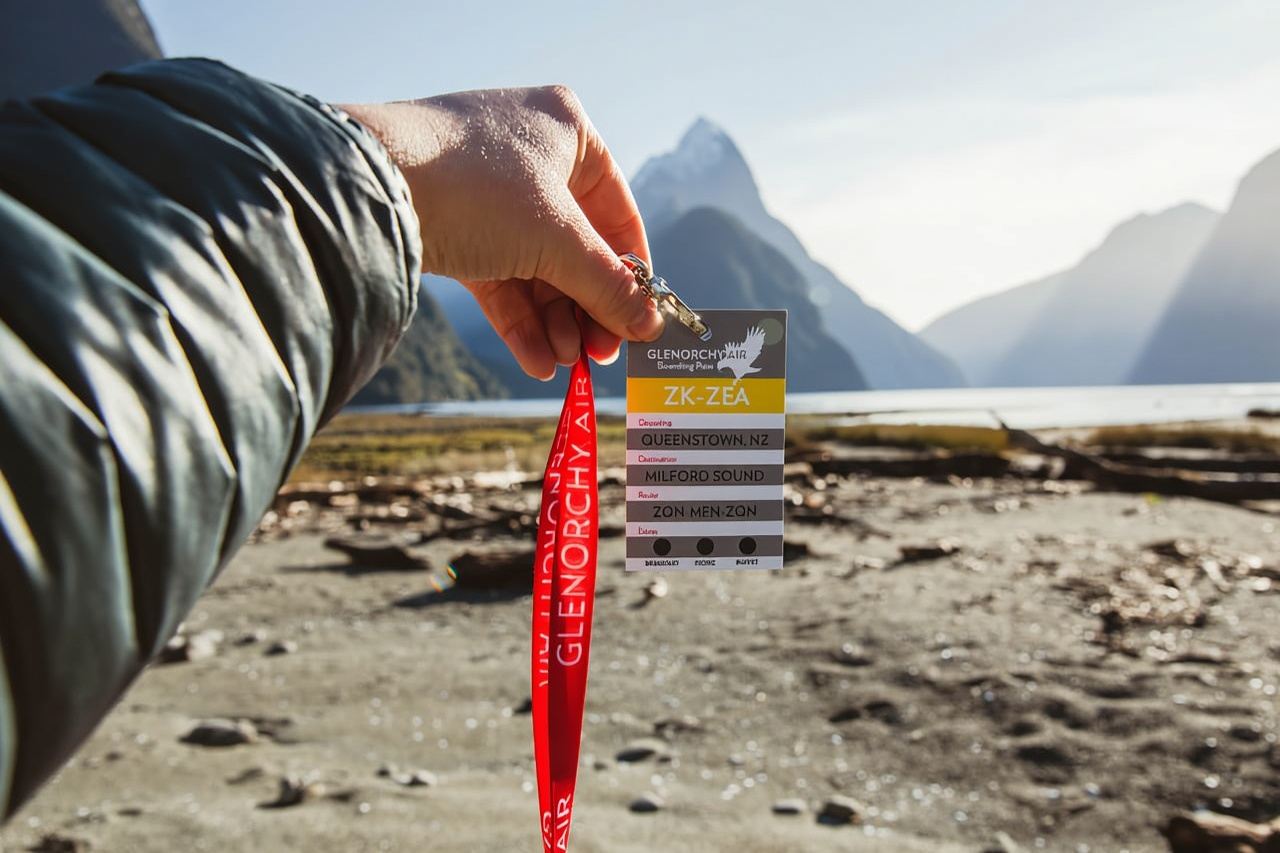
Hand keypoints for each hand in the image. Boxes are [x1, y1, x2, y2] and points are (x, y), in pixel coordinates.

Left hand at [343, 87, 662, 379]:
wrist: (368, 184)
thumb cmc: (476, 187)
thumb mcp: (557, 240)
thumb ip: (608, 285)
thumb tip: (649, 324)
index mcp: (567, 131)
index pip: (617, 211)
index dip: (630, 272)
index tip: (637, 322)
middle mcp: (530, 153)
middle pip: (575, 247)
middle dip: (586, 307)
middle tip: (597, 357)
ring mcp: (488, 190)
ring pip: (536, 267)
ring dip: (554, 321)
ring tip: (562, 364)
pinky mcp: (453, 224)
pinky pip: (499, 276)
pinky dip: (518, 319)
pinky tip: (535, 361)